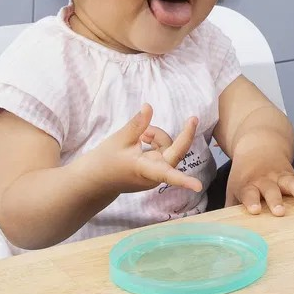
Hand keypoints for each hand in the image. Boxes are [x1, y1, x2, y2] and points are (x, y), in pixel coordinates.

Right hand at [85, 104, 203, 192]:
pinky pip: (164, 150)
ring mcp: (156, 173)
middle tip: (192, 118)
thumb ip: (137, 124)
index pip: (166, 174)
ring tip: (140, 134)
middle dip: (178, 135)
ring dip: (158, 137)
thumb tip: (149, 106)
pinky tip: (142, 139)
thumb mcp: (120, 139)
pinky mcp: (155, 170)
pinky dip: (156, 142)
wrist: (95, 179)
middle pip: (175, 151)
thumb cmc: (105, 161)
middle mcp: (154, 175)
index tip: (198, 187)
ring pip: (169, 148)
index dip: (183, 180)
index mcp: (145, 170)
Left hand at [226, 141, 293, 215]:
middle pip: (272, 189)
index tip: (253, 210)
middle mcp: (266, 180)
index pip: (249, 193)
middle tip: (280, 212)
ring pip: (293, 183)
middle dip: (276, 200)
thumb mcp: (234, 188)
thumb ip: (231, 207)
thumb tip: (224, 232)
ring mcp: (282, 176)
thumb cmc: (245, 175)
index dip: (251, 201)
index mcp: (249, 184)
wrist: (259, 146)